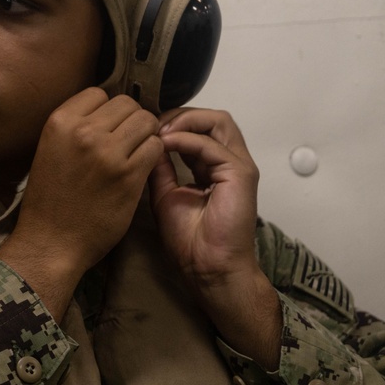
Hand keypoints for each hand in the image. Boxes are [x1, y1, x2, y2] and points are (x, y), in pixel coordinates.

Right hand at [0, 88, 162, 318]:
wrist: (51, 242)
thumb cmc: (49, 199)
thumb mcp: (50, 150)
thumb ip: (74, 127)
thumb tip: (105, 112)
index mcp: (60, 121)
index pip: (99, 93)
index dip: (108, 111)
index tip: (108, 128)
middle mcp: (84, 131)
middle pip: (127, 104)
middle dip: (131, 120)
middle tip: (127, 141)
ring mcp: (108, 153)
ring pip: (146, 121)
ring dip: (146, 135)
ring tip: (136, 153)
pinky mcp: (129, 175)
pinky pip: (156, 147)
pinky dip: (153, 154)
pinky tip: (142, 167)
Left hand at [149, 108, 259, 287]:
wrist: (207, 268)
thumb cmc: (189, 241)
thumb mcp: (164, 194)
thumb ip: (160, 167)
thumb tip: (146, 142)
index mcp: (212, 167)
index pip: (198, 128)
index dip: (172, 123)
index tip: (144, 129)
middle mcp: (228, 162)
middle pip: (211, 118)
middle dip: (179, 115)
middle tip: (151, 125)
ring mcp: (237, 166)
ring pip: (218, 121)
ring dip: (185, 120)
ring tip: (159, 132)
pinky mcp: (240, 173)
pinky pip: (211, 144)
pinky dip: (185, 139)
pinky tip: (164, 144)